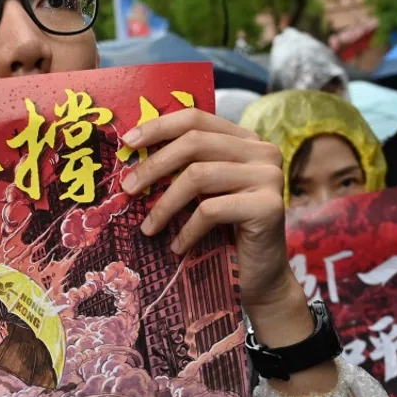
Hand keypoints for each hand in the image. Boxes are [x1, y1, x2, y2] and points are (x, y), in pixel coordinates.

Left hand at [0, 321, 8, 353]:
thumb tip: (0, 322)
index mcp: (0, 333)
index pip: (4, 329)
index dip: (5, 325)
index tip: (4, 321)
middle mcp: (1, 336)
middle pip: (6, 332)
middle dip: (5, 328)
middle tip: (2, 326)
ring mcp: (0, 339)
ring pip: (5, 336)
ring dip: (3, 332)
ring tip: (0, 330)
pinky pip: (1, 339)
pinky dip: (0, 336)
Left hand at [121, 109, 310, 344]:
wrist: (259, 278)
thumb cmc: (223, 235)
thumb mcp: (201, 195)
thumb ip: (183, 169)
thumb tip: (132, 156)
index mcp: (244, 141)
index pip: (196, 118)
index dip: (159, 126)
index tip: (127, 142)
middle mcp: (262, 152)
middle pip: (194, 143)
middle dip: (153, 166)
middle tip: (127, 190)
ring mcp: (269, 177)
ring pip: (198, 176)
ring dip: (164, 205)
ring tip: (148, 228)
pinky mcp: (269, 206)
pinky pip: (210, 210)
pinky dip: (186, 230)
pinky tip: (176, 247)